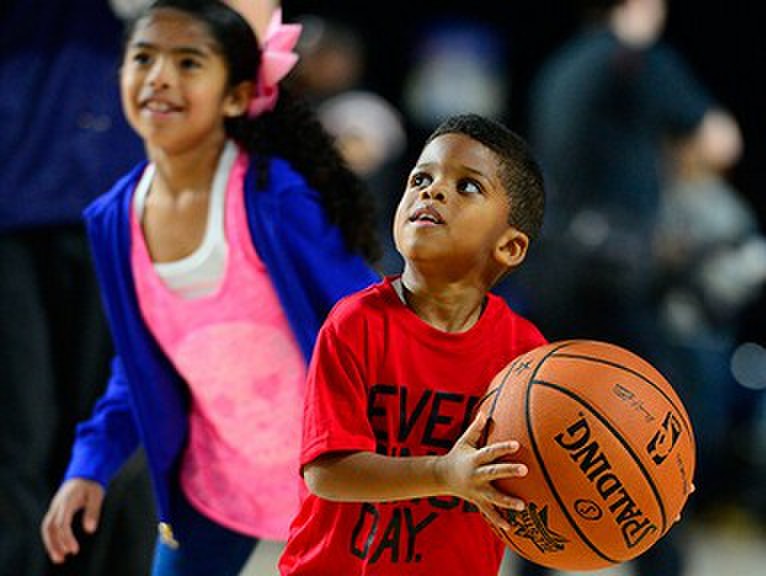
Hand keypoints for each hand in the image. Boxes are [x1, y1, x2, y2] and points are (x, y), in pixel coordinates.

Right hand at [41, 478, 104, 563]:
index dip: (66, 538)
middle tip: (62, 559)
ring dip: (51, 543)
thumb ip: (93, 511)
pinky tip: (61, 548)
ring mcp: (54, 507)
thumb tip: (90, 530)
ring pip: (47, 528)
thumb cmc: (92, 484)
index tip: (74, 550)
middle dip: (53, 544)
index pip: (62, 523)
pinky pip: (50, 526)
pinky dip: (53, 538)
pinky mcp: (56, 510)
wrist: (84, 473)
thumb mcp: (96, 495)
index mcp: (66, 501)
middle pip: (49, 527)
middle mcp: (57, 505)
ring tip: (60, 559)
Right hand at [437, 411, 526, 530]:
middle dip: (509, 471)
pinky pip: (488, 512)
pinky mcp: (477, 501)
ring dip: (507, 502)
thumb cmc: (458, 455)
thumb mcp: (464, 441)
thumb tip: (485, 412)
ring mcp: (477, 490)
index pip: (490, 452)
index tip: (517, 444)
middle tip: (525, 470)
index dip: (503, 448)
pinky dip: (498, 520)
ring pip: (494, 497)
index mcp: (475, 459)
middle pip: (494, 473)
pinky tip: (510, 527)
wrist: (441, 477)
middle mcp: (476, 476)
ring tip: (522, 505)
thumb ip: (476, 428)